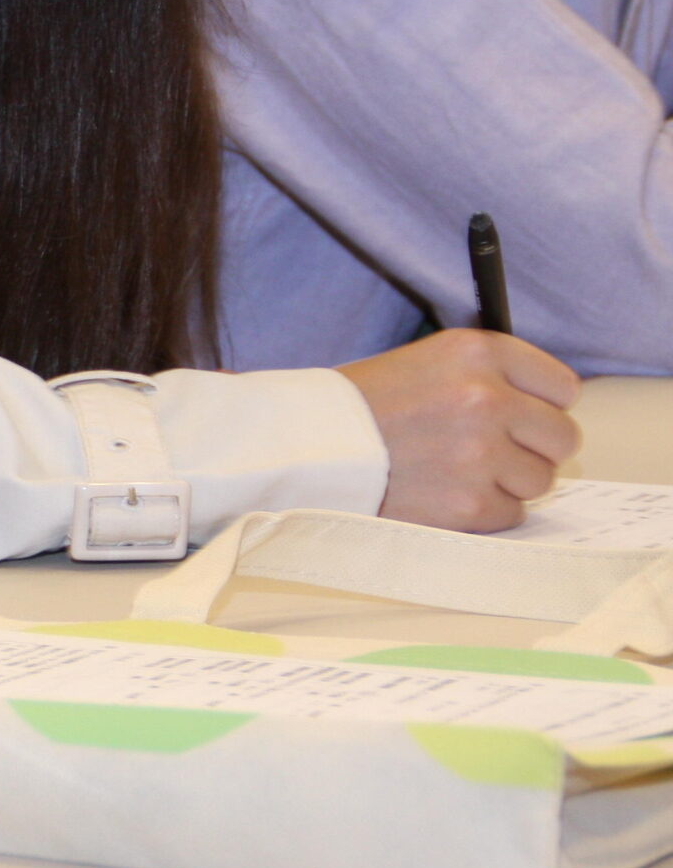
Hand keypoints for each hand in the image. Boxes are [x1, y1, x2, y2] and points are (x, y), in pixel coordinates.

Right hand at [336, 329, 579, 530]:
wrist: (304, 446)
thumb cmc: (360, 406)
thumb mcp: (426, 363)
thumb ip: (488, 377)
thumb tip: (541, 410)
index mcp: (476, 353)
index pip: (562, 387)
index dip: (540, 406)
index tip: (518, 416)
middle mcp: (486, 398)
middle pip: (561, 437)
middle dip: (532, 448)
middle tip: (492, 451)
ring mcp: (480, 453)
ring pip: (540, 480)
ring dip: (507, 482)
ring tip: (460, 474)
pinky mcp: (469, 503)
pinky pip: (511, 514)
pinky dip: (484, 511)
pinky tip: (445, 495)